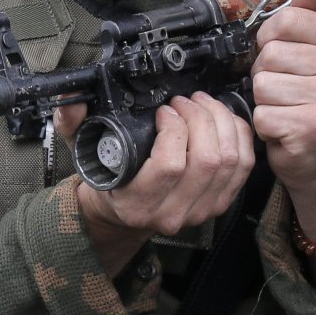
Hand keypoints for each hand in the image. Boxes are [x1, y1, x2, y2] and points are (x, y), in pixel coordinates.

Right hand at [75, 94, 254, 276]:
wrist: (123, 212)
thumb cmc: (108, 180)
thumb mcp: (83, 152)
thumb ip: (72, 124)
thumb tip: (72, 102)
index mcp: (139, 203)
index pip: (171, 166)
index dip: (174, 128)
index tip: (164, 111)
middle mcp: (173, 212)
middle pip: (208, 160)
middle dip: (201, 118)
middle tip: (186, 102)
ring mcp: (202, 210)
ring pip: (231, 161)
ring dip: (221, 122)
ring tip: (203, 105)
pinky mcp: (221, 202)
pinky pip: (244, 166)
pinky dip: (238, 136)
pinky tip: (223, 119)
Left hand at [251, 0, 315, 192]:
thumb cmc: (307, 97)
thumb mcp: (309, 51)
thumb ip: (307, 14)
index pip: (284, 20)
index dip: (271, 40)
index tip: (285, 57)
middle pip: (269, 54)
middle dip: (266, 74)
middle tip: (285, 89)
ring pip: (262, 84)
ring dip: (264, 101)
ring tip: (285, 108)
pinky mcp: (311, 127)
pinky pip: (261, 114)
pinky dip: (264, 125)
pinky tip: (283, 128)